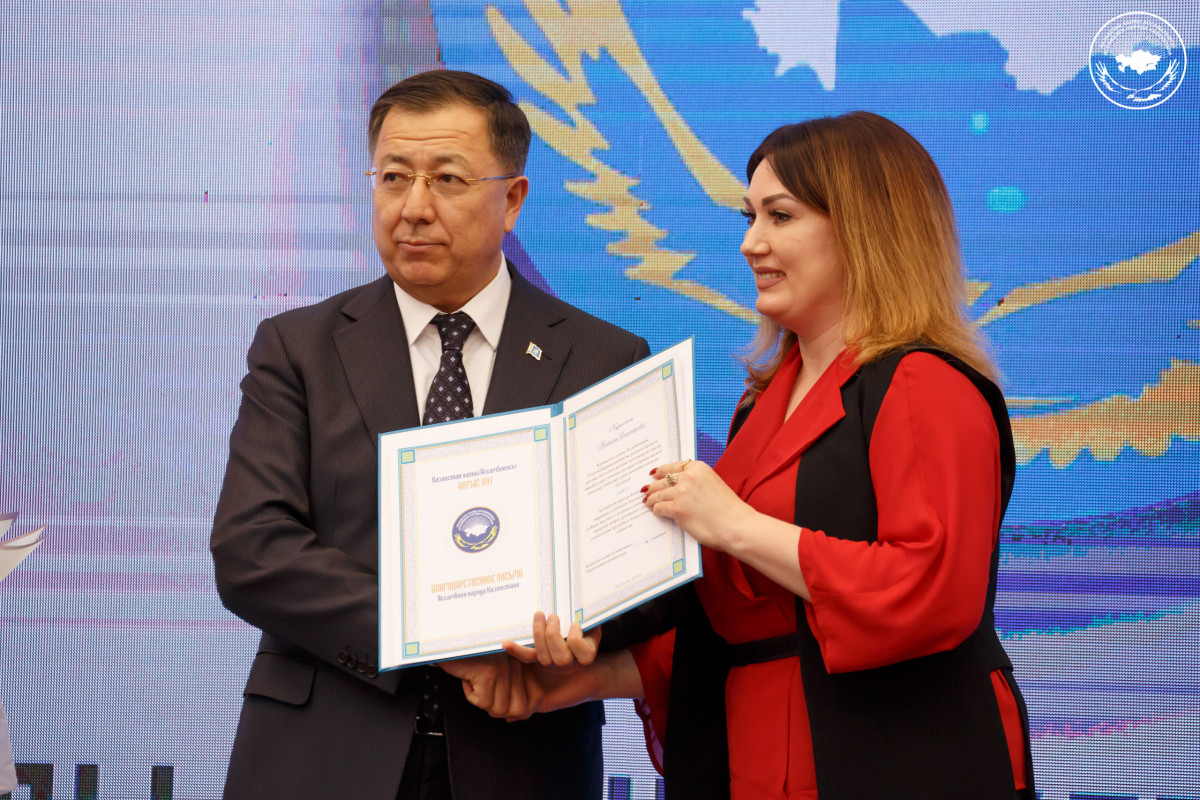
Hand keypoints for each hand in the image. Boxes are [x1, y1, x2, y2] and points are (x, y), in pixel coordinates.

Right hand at [439, 652, 535, 720]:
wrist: (452, 641)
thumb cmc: (472, 657)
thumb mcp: (496, 671)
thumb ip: (508, 689)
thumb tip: (511, 717)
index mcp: (522, 666)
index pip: (527, 704)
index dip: (512, 712)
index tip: (495, 701)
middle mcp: (517, 667)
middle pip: (516, 710)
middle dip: (496, 709)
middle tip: (482, 694)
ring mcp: (504, 670)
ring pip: (498, 709)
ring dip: (481, 701)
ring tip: (474, 683)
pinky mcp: (488, 673)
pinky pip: (482, 701)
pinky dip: (470, 695)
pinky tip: (467, 679)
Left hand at [503, 612, 599, 666]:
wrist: (571, 630)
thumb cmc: (583, 618)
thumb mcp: (591, 615)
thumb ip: (590, 610)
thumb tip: (594, 594)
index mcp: (587, 651)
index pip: (584, 653)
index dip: (576, 639)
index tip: (574, 623)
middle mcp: (571, 660)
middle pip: (561, 658)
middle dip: (553, 635)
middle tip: (553, 616)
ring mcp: (553, 661)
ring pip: (543, 657)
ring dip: (538, 635)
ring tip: (539, 615)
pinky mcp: (538, 657)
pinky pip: (527, 657)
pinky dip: (516, 650)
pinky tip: (506, 643)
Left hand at [642, 459, 756, 552]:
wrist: (735, 525)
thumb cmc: (729, 508)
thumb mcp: (714, 484)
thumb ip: (697, 481)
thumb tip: (681, 486)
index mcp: (698, 468)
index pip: (673, 467)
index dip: (661, 471)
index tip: (655, 473)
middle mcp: (688, 477)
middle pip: (663, 480)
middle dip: (654, 486)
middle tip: (647, 489)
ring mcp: (681, 493)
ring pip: (659, 494)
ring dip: (652, 498)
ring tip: (647, 501)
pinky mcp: (677, 509)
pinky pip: (660, 507)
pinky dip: (656, 510)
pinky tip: (656, 511)